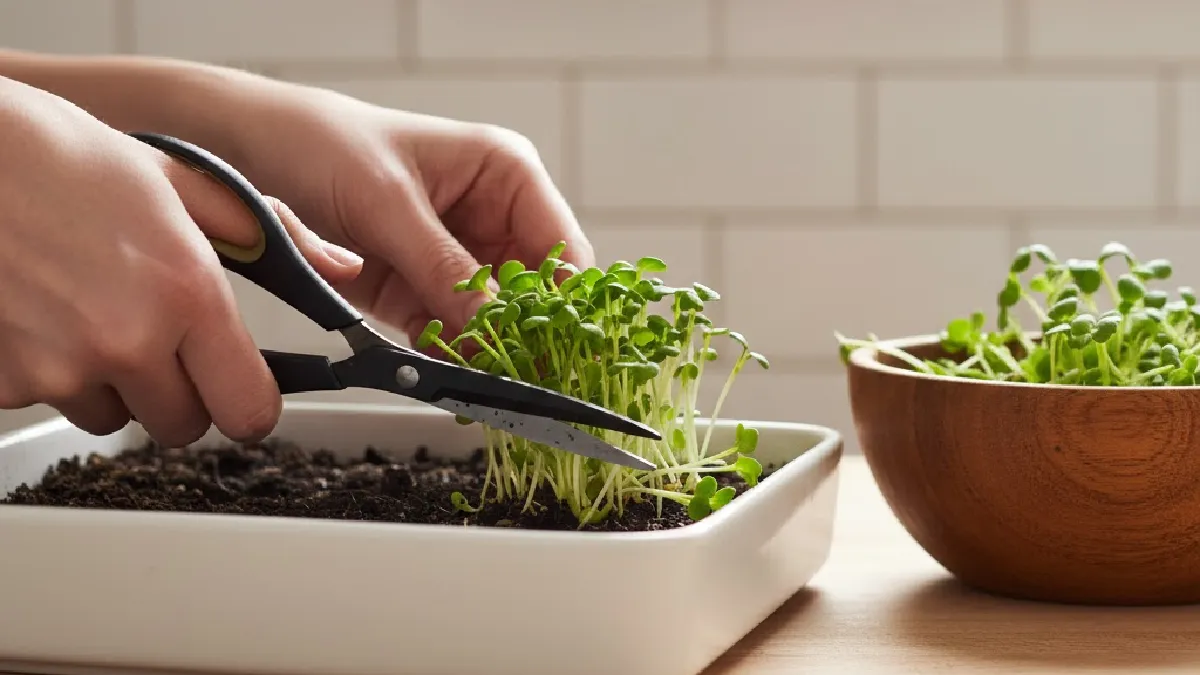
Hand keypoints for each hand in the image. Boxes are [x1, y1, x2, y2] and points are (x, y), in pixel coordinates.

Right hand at [0, 77, 360, 445]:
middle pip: (183, 426)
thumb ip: (271, 234)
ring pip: (114, 417)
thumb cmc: (63, 156)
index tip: (240, 383)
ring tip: (92, 310)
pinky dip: (53, 371)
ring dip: (115, 383)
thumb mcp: (184, 181)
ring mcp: (58, 368)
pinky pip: (50, 402)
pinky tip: (44, 314)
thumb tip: (339, 267)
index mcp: (187, 295)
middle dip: (181, 392)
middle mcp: (126, 341)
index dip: (247, 401)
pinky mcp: (3, 382)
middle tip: (159, 335)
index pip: (249, 411)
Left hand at [200, 79, 594, 342]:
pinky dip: (446, 359)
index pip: (562, 250)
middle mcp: (492, 218)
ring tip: (472, 385)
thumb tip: (492, 330)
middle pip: (533, 296)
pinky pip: (451, 335)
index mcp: (506, 175)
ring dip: (483, 355)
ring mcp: (458, 259)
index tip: (554, 354)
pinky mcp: (422, 290)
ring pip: (494, 323)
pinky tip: (439, 377)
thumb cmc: (324, 144)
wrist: (248, 150)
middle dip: (521, 338)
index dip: (564, 305)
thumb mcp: (386, 203)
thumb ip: (443, 268)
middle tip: (509, 380)